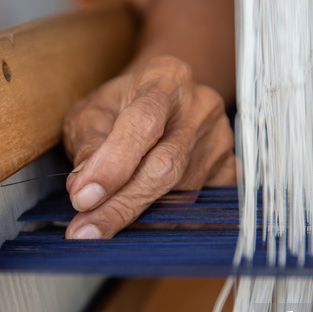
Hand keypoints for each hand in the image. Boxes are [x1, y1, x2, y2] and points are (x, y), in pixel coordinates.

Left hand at [63, 56, 234, 238]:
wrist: (158, 100)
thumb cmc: (118, 106)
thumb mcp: (90, 113)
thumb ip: (87, 146)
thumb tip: (83, 189)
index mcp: (164, 78)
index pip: (142, 124)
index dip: (112, 166)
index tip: (83, 199)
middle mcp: (200, 105)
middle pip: (165, 166)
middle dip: (122, 205)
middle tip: (85, 232)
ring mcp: (220, 138)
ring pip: (181, 194)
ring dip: (140, 219)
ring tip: (102, 228)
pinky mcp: (229, 167)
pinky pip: (202, 209)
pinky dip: (170, 224)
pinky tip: (142, 229)